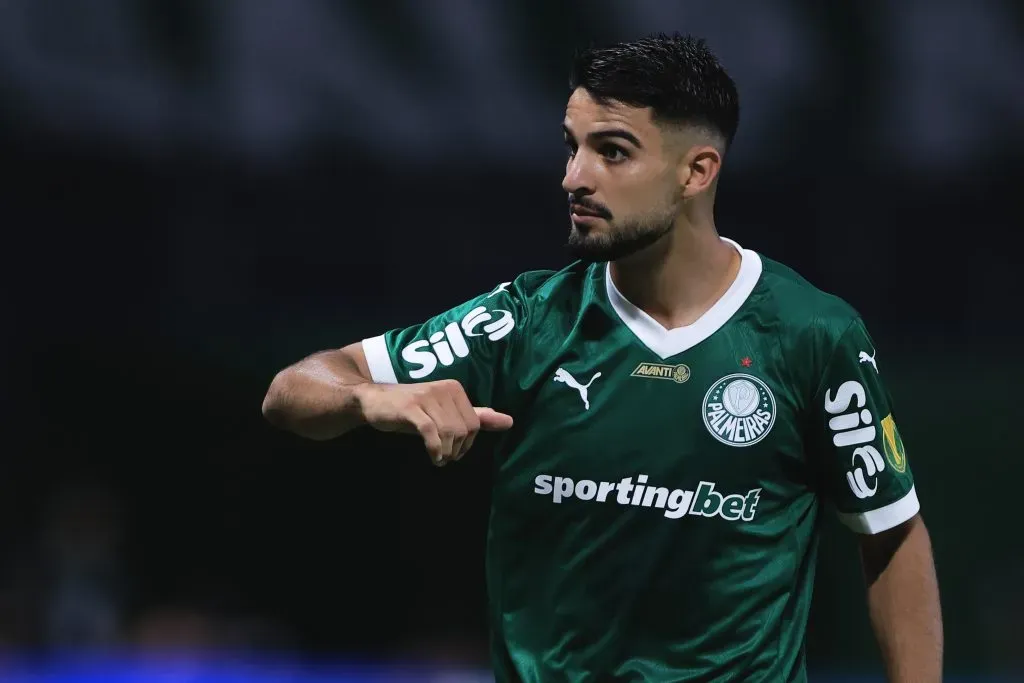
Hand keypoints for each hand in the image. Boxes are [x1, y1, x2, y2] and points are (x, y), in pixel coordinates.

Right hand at [355, 380, 513, 465]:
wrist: (372, 401)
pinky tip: (433, 457)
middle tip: (445, 457)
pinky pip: (431, 432)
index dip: (467, 444)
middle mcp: (443, 389)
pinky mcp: (411, 408)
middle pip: (464, 429)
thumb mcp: (445, 412)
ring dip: (446, 452)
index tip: (455, 451)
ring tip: (439, 458)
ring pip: (449, 432)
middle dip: (457, 449)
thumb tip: (509, 421)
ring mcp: (426, 397)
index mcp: (455, 388)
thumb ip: (476, 416)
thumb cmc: (412, 409)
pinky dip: (435, 449)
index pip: (474, 423)